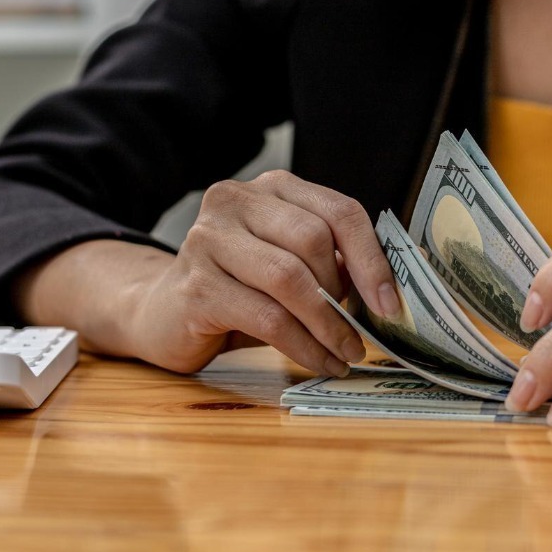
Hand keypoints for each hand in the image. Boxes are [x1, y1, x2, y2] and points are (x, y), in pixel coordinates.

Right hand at [124, 171, 399, 374]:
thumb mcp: (287, 264)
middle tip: (357, 333)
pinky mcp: (196, 285)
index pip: (338, 210)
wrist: (162, 314)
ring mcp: (208, 240)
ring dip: (327, 326)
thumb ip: (328, 263)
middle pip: (313, 240)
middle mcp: (234, 202)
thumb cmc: (237, 290)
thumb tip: (386, 291)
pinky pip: (267, 319)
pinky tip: (317, 362)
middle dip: (344, 295)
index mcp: (269, 189)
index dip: (371, 258)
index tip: (389, 302)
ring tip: (345, 354)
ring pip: (290, 280)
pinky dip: (303, 347)